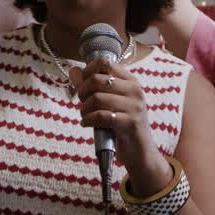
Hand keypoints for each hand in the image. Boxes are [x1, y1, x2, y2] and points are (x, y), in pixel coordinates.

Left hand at [70, 57, 168, 187]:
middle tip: (83, 103)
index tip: (84, 85)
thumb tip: (73, 70)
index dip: (88, 71)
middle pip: (97, 79)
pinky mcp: (130, 123)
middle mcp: (134, 90)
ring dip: (85, 109)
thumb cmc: (123, 125)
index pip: (106, 62)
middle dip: (83, 91)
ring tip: (85, 116)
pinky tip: (87, 123)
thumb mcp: (109, 102)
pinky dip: (88, 120)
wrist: (140, 152)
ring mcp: (134, 106)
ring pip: (97, 98)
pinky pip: (101, 116)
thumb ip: (90, 86)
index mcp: (131, 81)